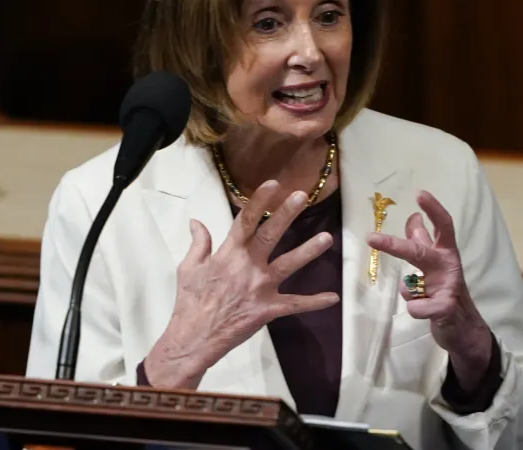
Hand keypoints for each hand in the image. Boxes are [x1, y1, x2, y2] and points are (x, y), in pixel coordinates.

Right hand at [145, 180, 338, 388]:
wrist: (194, 338)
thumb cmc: (190, 302)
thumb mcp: (188, 268)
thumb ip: (198, 243)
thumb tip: (196, 221)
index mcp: (228, 254)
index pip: (244, 222)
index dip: (259, 201)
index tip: (273, 184)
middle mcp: (247, 266)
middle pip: (269, 235)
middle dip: (286, 215)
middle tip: (302, 196)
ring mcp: (260, 288)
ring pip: (288, 265)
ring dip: (308, 251)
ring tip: (328, 238)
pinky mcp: (269, 308)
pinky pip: (295, 304)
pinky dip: (314, 301)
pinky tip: (334, 297)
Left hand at [366, 191, 492, 390]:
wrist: (464, 327)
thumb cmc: (446, 291)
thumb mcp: (434, 263)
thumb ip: (424, 241)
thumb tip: (413, 217)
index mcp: (446, 253)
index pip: (443, 226)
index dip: (433, 209)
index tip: (419, 194)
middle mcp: (448, 266)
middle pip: (419, 251)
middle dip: (393, 245)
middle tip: (370, 238)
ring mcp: (449, 287)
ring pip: (411, 284)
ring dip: (409, 291)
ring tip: (420, 298)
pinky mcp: (445, 309)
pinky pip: (414, 307)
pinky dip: (414, 309)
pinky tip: (426, 313)